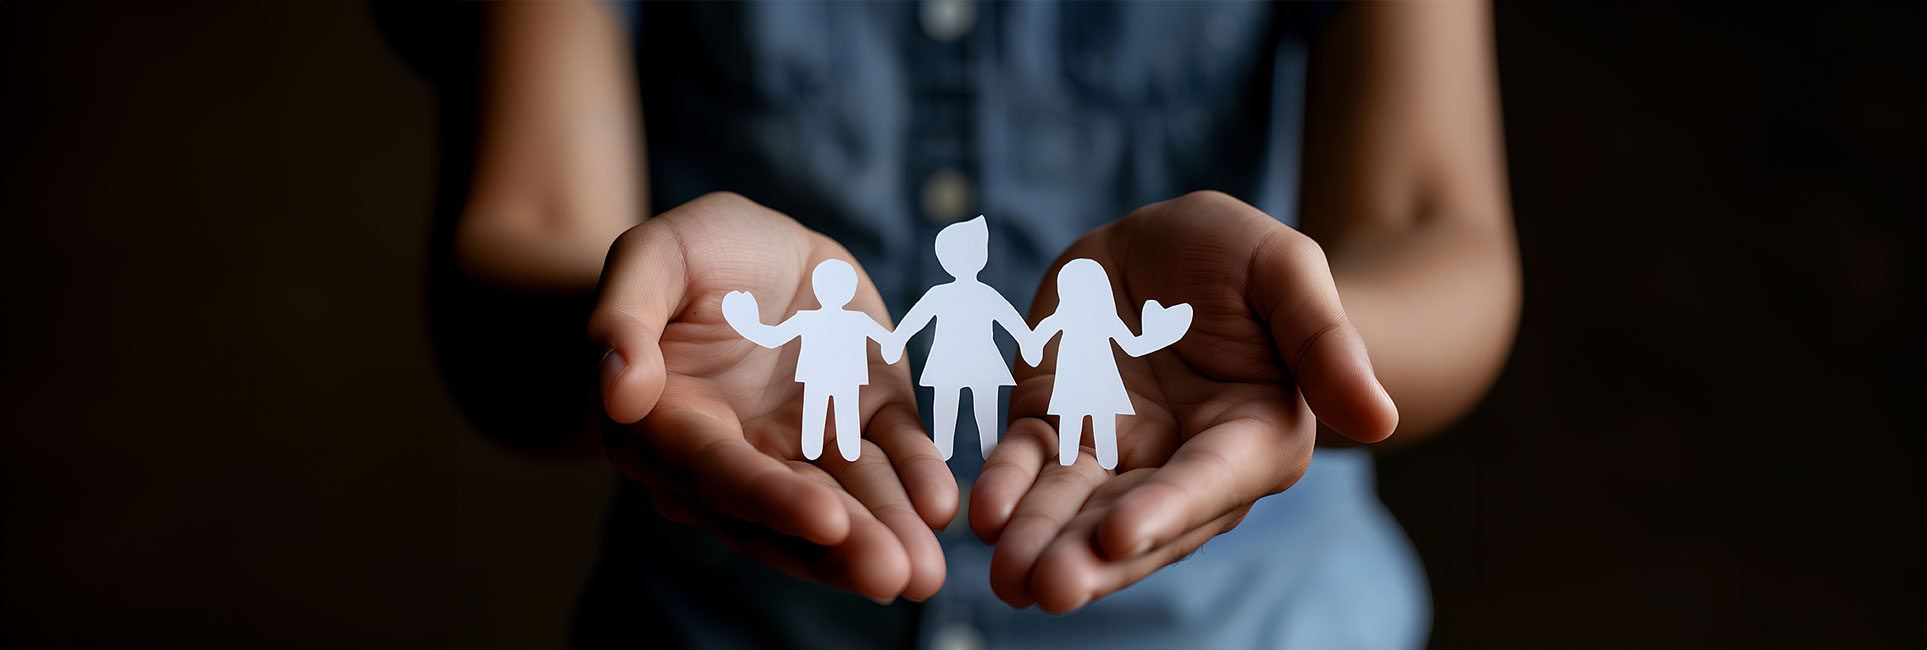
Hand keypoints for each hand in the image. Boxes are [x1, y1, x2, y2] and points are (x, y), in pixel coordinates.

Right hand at [590, 192, 954, 601]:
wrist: (761, 242)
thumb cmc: (693, 251)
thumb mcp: (654, 255)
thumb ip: (625, 315)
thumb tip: (619, 391)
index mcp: (669, 427)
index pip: (719, 472)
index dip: (770, 499)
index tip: (825, 520)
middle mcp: (737, 455)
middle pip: (786, 511)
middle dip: (840, 548)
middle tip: (893, 574)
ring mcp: (805, 442)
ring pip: (846, 497)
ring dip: (886, 533)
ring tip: (925, 573)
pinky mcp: (863, 419)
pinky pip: (893, 454)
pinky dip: (918, 480)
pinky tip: (940, 505)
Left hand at [969, 191, 1398, 611]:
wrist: (1169, 241)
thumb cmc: (1242, 258)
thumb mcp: (1287, 270)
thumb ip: (1325, 340)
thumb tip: (1381, 418)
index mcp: (1255, 437)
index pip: (1210, 483)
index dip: (1166, 510)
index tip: (1121, 537)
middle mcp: (1184, 462)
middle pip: (1136, 520)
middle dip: (1089, 556)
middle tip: (1045, 588)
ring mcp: (1117, 450)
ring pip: (1074, 507)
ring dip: (1040, 542)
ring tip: (1005, 577)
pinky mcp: (1058, 424)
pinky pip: (1028, 463)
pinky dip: (1004, 488)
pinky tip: (980, 513)